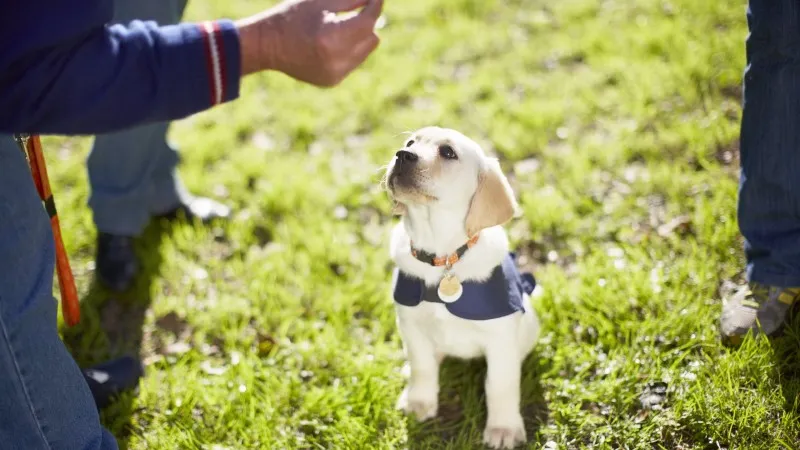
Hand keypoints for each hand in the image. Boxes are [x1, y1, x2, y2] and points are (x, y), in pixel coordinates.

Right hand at [237, 0, 383, 86]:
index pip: (368, 22)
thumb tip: (376, 0)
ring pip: (365, 52)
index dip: (375, 8)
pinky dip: (348, 52)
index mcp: (331, 37)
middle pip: (372, 38)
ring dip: (358, 38)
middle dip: (366, 24)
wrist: (267, 45)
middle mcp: (336, 60)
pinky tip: (328, 45)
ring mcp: (335, 74)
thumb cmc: (292, 16)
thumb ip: (352, 1)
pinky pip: (353, 62)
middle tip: (350, 14)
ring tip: (336, 30)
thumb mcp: (321, 2)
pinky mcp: (332, 81)